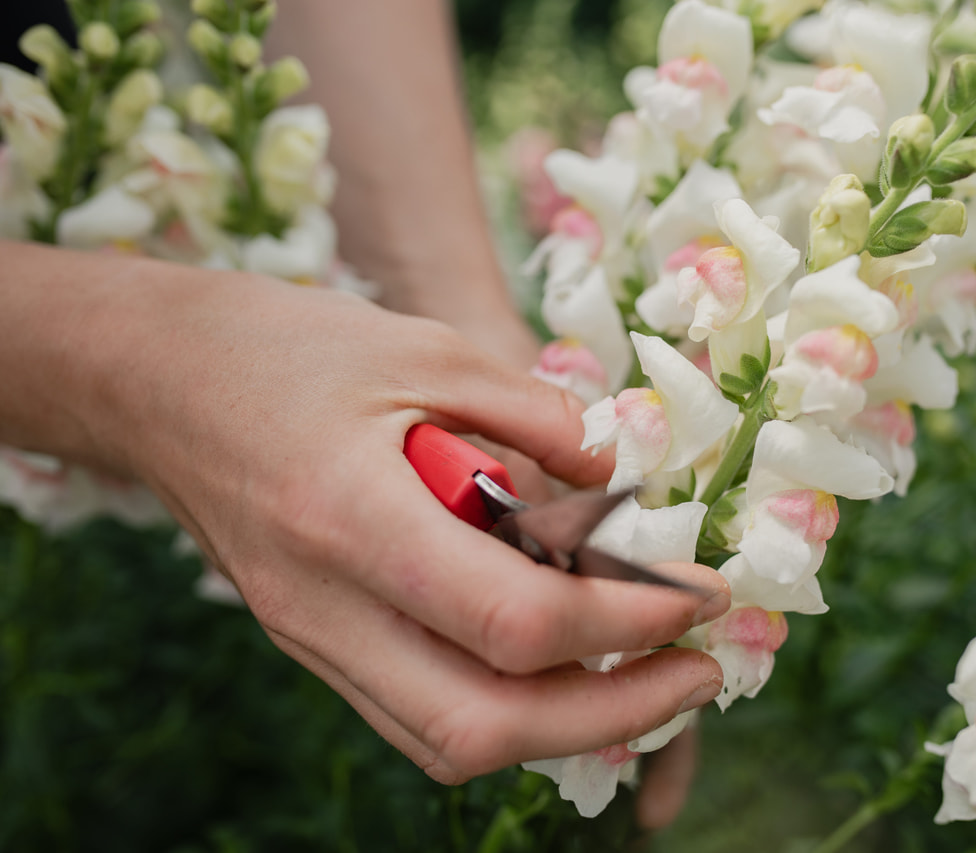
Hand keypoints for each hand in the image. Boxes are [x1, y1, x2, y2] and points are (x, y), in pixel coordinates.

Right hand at [93, 269, 729, 781]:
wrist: (158, 383)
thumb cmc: (290, 348)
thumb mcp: (428, 347)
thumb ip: (537, 415)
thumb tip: (622, 481)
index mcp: (353, 519)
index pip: (516, 620)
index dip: (629, 620)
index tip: (700, 595)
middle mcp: (325, 607)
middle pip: (484, 725)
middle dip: (616, 714)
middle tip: (699, 671)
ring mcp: (311, 640)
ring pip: (450, 741)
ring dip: (567, 728)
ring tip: (647, 677)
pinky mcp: (314, 645)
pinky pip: (419, 717)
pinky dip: (508, 711)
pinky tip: (562, 667)